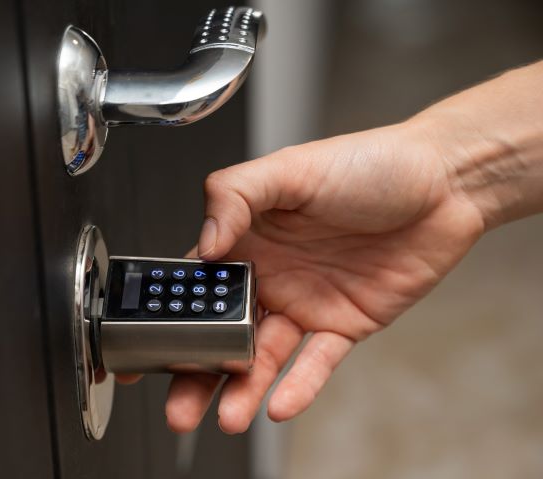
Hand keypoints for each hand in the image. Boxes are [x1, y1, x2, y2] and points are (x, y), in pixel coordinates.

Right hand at [165, 120, 486, 433]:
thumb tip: (204, 244)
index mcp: (246, 239)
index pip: (194, 287)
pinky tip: (279, 403)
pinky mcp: (343, 325)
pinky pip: (317, 363)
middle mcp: (269, 276)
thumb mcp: (290, 167)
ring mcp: (304, 303)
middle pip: (221, 334)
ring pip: (264, 358)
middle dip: (196, 373)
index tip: (140, 351)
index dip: (166, 318)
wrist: (442, 183)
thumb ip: (234, 196)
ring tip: (228, 416)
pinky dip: (299, 385)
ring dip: (243, 389)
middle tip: (177, 406)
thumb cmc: (367, 164)